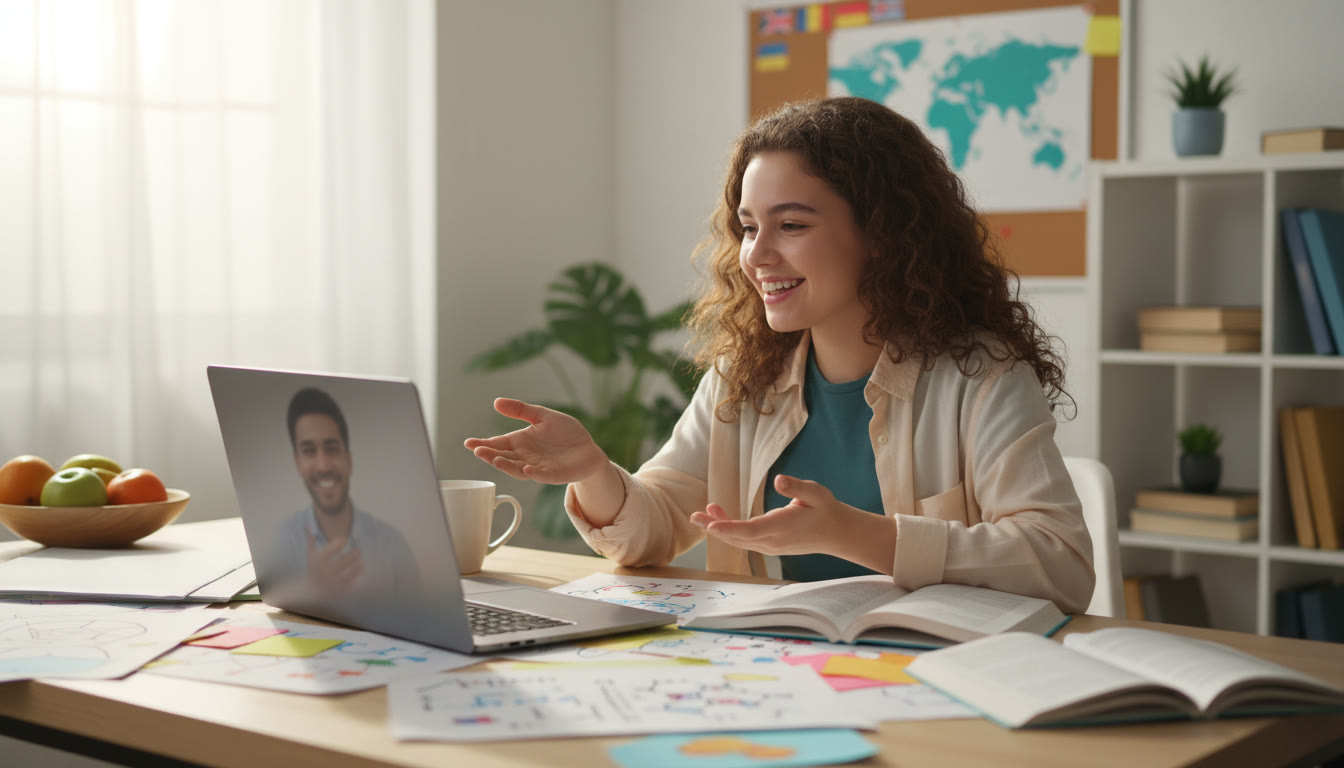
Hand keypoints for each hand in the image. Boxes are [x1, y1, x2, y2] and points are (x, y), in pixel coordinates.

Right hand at [306, 530, 362, 592]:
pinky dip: (356, 576)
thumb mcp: (311, 554)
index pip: (331, 550)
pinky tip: (361, 569)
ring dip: (356, 566)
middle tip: (359, 551)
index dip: (339, 543)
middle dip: (352, 555)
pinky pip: (350, 583)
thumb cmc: (312, 568)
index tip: (344, 540)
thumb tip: (306, 525)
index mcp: (319, 561)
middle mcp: (325, 571)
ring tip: (361, 560)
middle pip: (342, 561)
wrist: (309, 590)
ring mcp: (332, 582)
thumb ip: (311, 540)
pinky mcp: (337, 590)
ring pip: (347, 573)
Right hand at [464, 398, 608, 484]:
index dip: (483, 444)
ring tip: (495, 459)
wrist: (588, 450)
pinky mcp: (554, 475)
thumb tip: (497, 402)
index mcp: (520, 442)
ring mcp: (538, 467)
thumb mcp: (543, 416)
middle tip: (477, 450)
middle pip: (503, 457)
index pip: (497, 443)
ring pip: (517, 469)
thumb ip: (521, 410)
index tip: (468, 443)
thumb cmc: (565, 433)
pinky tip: (527, 468)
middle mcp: (525, 456)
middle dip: (489, 455)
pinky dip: (534, 473)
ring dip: (506, 465)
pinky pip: (542, 476)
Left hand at [689, 475, 854, 556]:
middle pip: (738, 538)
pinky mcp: (769, 545)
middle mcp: (773, 541)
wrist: (836, 533)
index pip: (752, 531)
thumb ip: (797, 487)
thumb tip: (779, 480)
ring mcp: (770, 546)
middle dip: (714, 528)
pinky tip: (718, 518)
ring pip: (739, 540)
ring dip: (718, 528)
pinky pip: (744, 540)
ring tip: (701, 514)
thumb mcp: (816, 492)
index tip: (711, 526)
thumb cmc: (825, 509)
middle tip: (694, 516)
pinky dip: (729, 531)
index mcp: (783, 527)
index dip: (730, 529)